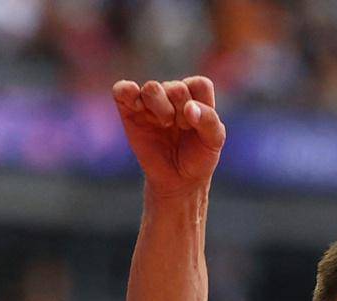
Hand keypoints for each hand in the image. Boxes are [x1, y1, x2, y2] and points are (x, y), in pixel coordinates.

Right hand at [112, 76, 225, 198]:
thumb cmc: (198, 157)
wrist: (177, 180)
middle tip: (180, 130)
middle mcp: (171, 92)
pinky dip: (128, 93)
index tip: (197, 126)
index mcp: (195, 94)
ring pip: (151, 88)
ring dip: (161, 110)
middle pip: (176, 89)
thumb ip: (209, 120)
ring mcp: (150, 100)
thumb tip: (188, 107)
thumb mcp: (214, 141)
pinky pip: (122, 89)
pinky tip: (139, 109)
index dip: (200, 107)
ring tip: (165, 125)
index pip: (200, 84)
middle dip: (181, 114)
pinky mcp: (129, 108)